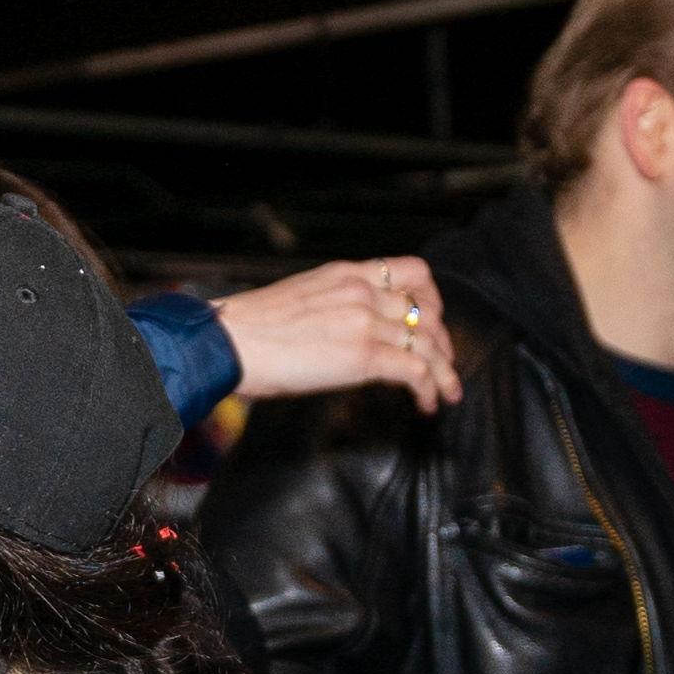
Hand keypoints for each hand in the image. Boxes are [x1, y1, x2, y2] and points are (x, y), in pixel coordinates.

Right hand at [217, 253, 452, 415]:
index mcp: (346, 274)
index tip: (430, 319)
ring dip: (444, 371)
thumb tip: (341, 334)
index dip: (431, 297)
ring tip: (446, 392)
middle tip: (444, 364)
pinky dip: (429, 388)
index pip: (410, 271)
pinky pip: (415, 370)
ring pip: (428, 343)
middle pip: (427, 312)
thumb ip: (331, 307)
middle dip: (442, 342)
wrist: (227, 342)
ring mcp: (366, 321)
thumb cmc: (246, 331)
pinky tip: (426, 403)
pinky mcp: (364, 355)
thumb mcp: (298, 300)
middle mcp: (363, 292)